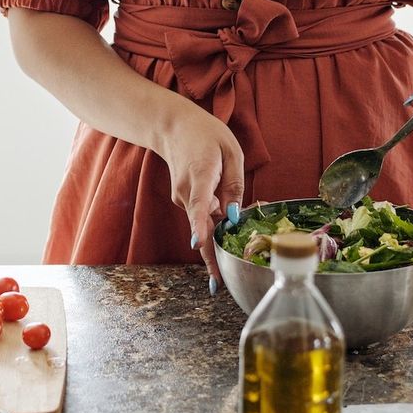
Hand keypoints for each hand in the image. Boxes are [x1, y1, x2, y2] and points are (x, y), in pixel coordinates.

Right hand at [155, 95, 244, 283]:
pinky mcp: (183, 201)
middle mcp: (185, 193)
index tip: (199, 249)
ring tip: (239, 240)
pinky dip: (215, 221)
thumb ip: (234, 185)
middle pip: (201, 230)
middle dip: (212, 256)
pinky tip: (225, 214)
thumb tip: (233, 217)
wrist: (173, 126)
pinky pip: (202, 217)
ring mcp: (181, 198)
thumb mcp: (231, 152)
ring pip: (204, 224)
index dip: (200, 230)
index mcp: (199, 177)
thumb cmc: (206, 135)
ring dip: (221, 234)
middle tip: (219, 286)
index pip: (198, 208)